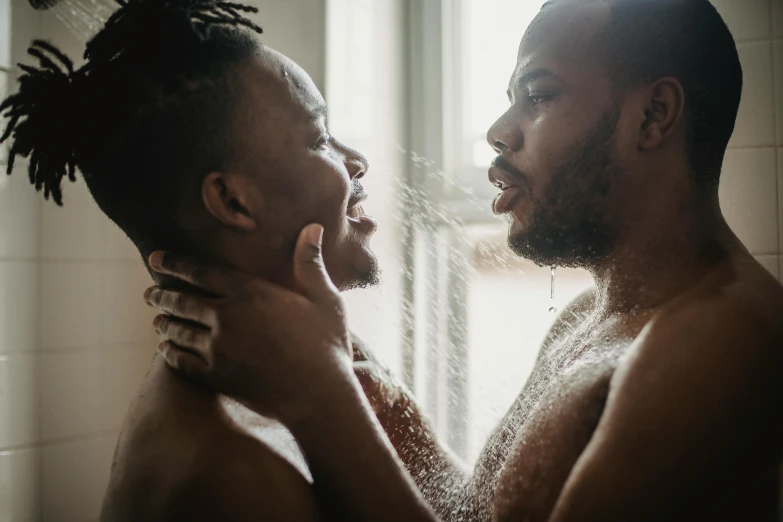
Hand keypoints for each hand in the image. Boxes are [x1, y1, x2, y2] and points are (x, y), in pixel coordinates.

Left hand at [144, 223, 353, 423]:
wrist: (318, 394)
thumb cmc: (326, 345)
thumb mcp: (325, 299)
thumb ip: (310, 263)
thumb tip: (312, 227)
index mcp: (250, 292)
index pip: (200, 271)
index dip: (174, 263)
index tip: (155, 259)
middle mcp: (226, 316)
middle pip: (181, 300)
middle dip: (161, 295)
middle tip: (150, 293)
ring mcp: (217, 347)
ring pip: (177, 330)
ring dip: (163, 323)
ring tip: (157, 321)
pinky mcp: (215, 375)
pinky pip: (180, 360)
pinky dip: (168, 352)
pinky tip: (166, 349)